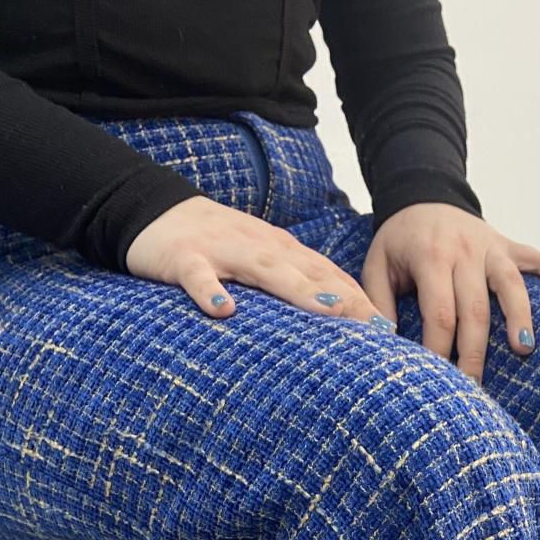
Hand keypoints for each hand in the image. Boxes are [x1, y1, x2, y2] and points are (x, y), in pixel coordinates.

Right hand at [124, 195, 395, 329]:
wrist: (151, 210)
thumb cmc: (214, 245)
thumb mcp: (259, 261)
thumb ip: (292, 282)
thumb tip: (334, 315)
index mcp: (279, 252)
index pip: (327, 275)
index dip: (358, 299)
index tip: (388, 329)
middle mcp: (259, 248)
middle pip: (308, 273)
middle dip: (345, 298)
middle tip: (375, 327)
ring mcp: (222, 251)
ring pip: (265, 270)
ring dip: (298, 289)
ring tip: (329, 310)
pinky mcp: (185, 259)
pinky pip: (199, 277)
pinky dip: (211, 292)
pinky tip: (224, 311)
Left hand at [360, 203, 539, 382]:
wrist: (422, 196)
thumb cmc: (399, 240)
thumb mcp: (376, 266)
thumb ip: (378, 302)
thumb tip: (384, 340)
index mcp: (431, 257)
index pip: (440, 313)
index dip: (439, 349)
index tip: (438, 379)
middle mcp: (465, 252)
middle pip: (475, 310)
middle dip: (475, 353)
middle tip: (475, 387)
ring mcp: (491, 248)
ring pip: (511, 286)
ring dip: (519, 317)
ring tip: (524, 348)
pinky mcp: (508, 245)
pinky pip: (538, 258)